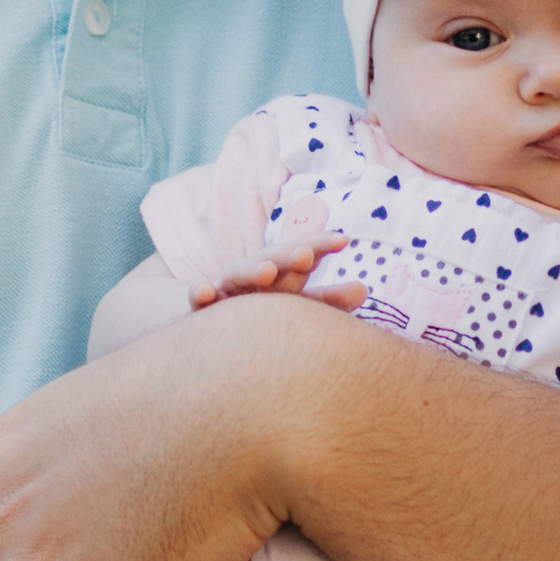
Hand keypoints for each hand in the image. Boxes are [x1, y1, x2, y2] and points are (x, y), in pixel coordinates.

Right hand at [194, 232, 369, 312]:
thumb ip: (327, 299)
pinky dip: (198, 293)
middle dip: (289, 256)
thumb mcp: (297, 303)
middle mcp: (254, 274)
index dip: (320, 244)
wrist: (211, 320)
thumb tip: (363, 289)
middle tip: (307, 255)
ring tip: (268, 273)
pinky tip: (203, 292)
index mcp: (282, 271)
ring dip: (251, 270)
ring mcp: (226, 289)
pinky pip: (197, 299)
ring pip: (237, 274)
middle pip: (272, 258)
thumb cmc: (265, 309)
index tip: (343, 240)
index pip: (302, 252)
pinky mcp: (201, 308)